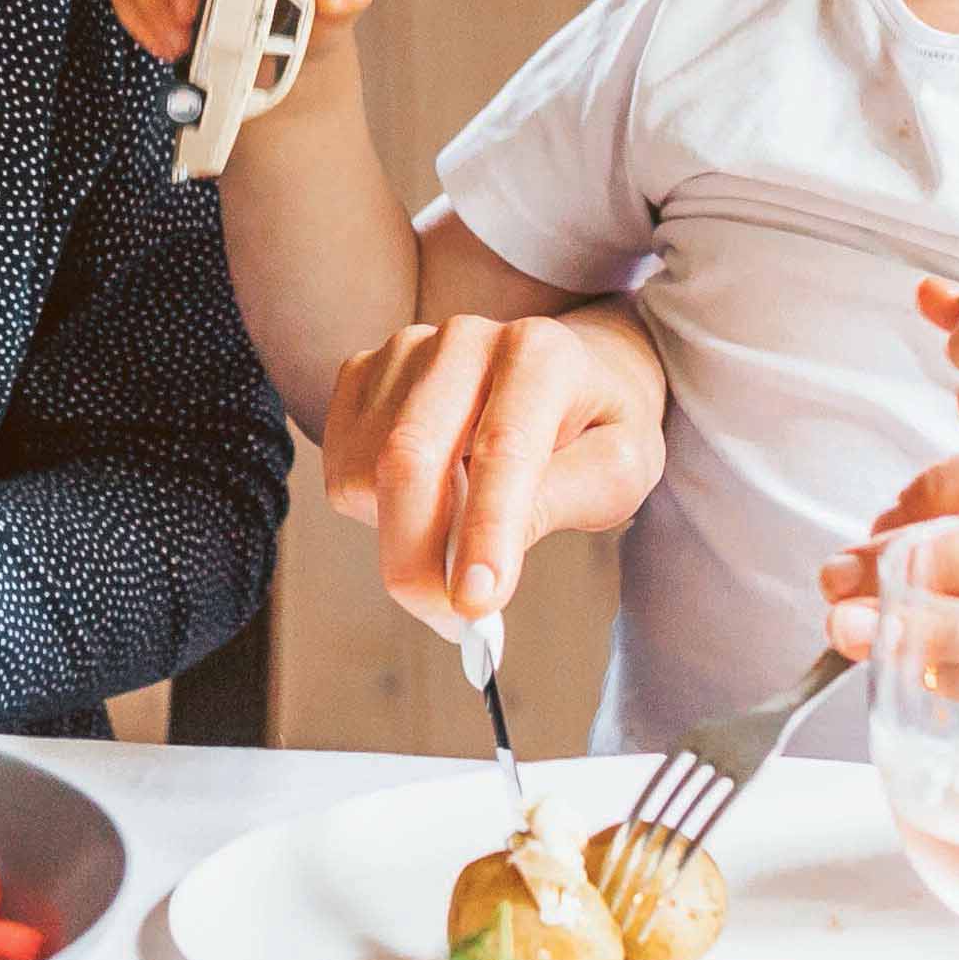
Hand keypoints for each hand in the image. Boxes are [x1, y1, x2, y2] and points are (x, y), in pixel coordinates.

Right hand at [324, 309, 662, 622]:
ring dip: (400, 537)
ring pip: (365, 472)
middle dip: (416, 556)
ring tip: (457, 539)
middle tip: (448, 619)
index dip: (485, 531)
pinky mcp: (363, 375)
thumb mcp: (617, 470)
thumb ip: (557, 504)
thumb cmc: (595, 427)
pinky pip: (342, 469)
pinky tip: (423, 505)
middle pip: (408, 456)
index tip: (476, 603)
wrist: (569, 376)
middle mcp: (463, 339)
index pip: (501, 448)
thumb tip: (481, 570)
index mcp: (540, 352)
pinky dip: (373, 513)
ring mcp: (403, 352)